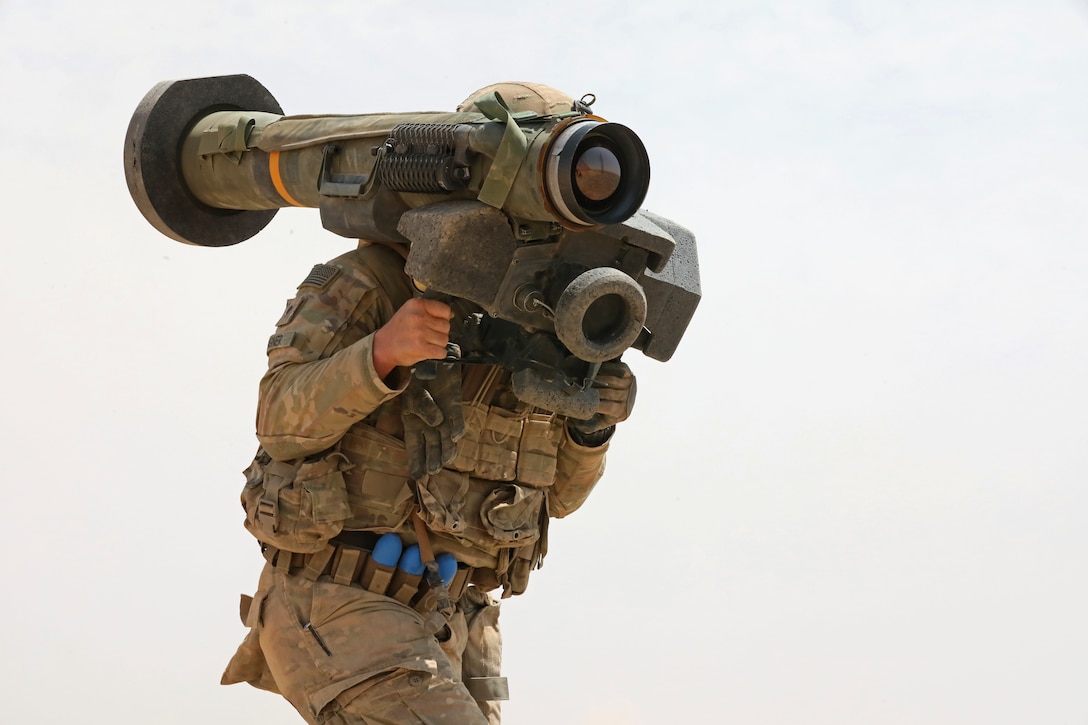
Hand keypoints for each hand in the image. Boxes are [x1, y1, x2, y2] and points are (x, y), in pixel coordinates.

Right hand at [373, 298, 453, 378]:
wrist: (383, 347)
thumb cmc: (398, 330)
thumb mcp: (410, 311)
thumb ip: (429, 310)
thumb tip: (451, 314)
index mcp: (416, 305)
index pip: (445, 310)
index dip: (443, 318)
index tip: (436, 323)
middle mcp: (418, 317)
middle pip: (446, 326)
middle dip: (440, 332)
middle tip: (427, 335)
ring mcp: (420, 333)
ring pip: (445, 340)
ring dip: (438, 344)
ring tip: (425, 343)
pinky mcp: (421, 348)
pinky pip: (442, 352)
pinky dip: (437, 354)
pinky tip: (428, 351)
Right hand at [401, 362, 464, 478]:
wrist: (431, 358)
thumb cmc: (415, 377)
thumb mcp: (413, 394)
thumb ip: (423, 408)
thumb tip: (436, 424)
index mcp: (412, 422)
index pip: (414, 446)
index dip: (416, 461)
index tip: (417, 477)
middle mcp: (428, 423)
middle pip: (431, 446)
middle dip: (432, 459)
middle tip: (433, 472)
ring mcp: (443, 415)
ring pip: (445, 437)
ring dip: (446, 449)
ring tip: (446, 461)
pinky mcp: (455, 405)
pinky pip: (457, 419)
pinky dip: (457, 427)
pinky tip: (456, 436)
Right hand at [569, 361, 636, 435]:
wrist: (621, 395)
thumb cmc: (606, 408)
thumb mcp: (601, 420)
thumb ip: (591, 425)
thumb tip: (576, 425)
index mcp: (621, 413)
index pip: (609, 407)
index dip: (596, 402)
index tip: (583, 399)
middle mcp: (628, 399)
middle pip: (610, 393)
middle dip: (594, 389)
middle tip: (581, 386)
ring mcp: (630, 385)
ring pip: (613, 381)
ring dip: (598, 378)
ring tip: (586, 377)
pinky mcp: (628, 373)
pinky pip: (618, 370)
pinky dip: (606, 369)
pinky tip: (596, 370)